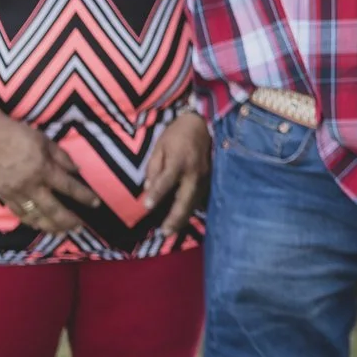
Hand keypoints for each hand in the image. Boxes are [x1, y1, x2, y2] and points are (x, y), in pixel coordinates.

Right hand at [0, 119, 98, 235]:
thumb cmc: (18, 135)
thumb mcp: (45, 141)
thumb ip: (62, 157)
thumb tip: (77, 171)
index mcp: (44, 169)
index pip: (69, 187)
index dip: (84, 196)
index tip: (96, 203)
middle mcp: (31, 185)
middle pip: (53, 209)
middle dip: (68, 220)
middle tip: (80, 228)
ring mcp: (16, 193)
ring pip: (36, 216)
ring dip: (51, 227)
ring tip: (62, 233)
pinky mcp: (3, 196)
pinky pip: (19, 214)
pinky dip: (31, 222)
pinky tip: (39, 226)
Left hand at [141, 111, 210, 236]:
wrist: (203, 123)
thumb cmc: (177, 134)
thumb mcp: (159, 146)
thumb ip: (154, 168)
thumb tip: (148, 190)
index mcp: (179, 161)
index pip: (166, 180)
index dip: (157, 194)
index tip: (147, 207)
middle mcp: (194, 172)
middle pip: (185, 199)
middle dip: (175, 217)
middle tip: (165, 232)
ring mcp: (204, 177)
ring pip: (194, 202)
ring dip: (183, 217)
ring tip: (172, 230)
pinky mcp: (210, 179)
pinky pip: (200, 198)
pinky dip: (191, 209)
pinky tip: (184, 218)